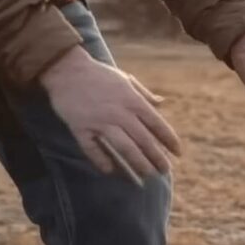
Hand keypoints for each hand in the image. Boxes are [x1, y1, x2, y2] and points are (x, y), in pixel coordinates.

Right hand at [40, 46, 180, 178]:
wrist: (66, 69)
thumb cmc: (99, 75)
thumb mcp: (126, 79)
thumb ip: (144, 94)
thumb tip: (162, 103)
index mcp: (132, 100)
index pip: (156, 123)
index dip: (169, 139)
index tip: (178, 152)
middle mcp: (119, 112)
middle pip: (143, 139)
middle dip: (157, 157)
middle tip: (165, 170)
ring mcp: (99, 122)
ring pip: (124, 147)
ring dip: (137, 163)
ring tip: (147, 175)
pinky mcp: (80, 128)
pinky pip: (92, 150)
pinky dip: (102, 161)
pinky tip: (110, 171)